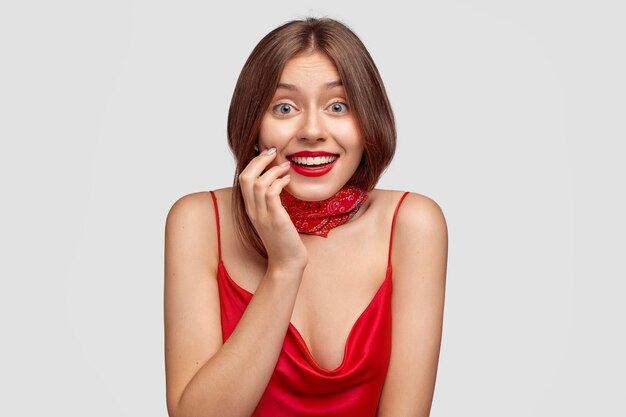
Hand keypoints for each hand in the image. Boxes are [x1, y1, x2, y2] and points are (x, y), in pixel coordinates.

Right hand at [238, 147, 307, 271]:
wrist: (287, 263)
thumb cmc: (283, 239)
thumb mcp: (272, 217)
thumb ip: (270, 202)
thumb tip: (277, 182)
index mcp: (250, 208)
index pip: (244, 178)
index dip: (254, 163)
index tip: (268, 154)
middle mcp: (253, 210)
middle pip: (246, 177)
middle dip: (259, 160)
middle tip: (274, 152)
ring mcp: (262, 215)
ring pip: (258, 183)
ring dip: (273, 170)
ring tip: (286, 167)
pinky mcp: (275, 219)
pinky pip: (271, 193)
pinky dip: (279, 182)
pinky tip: (288, 181)